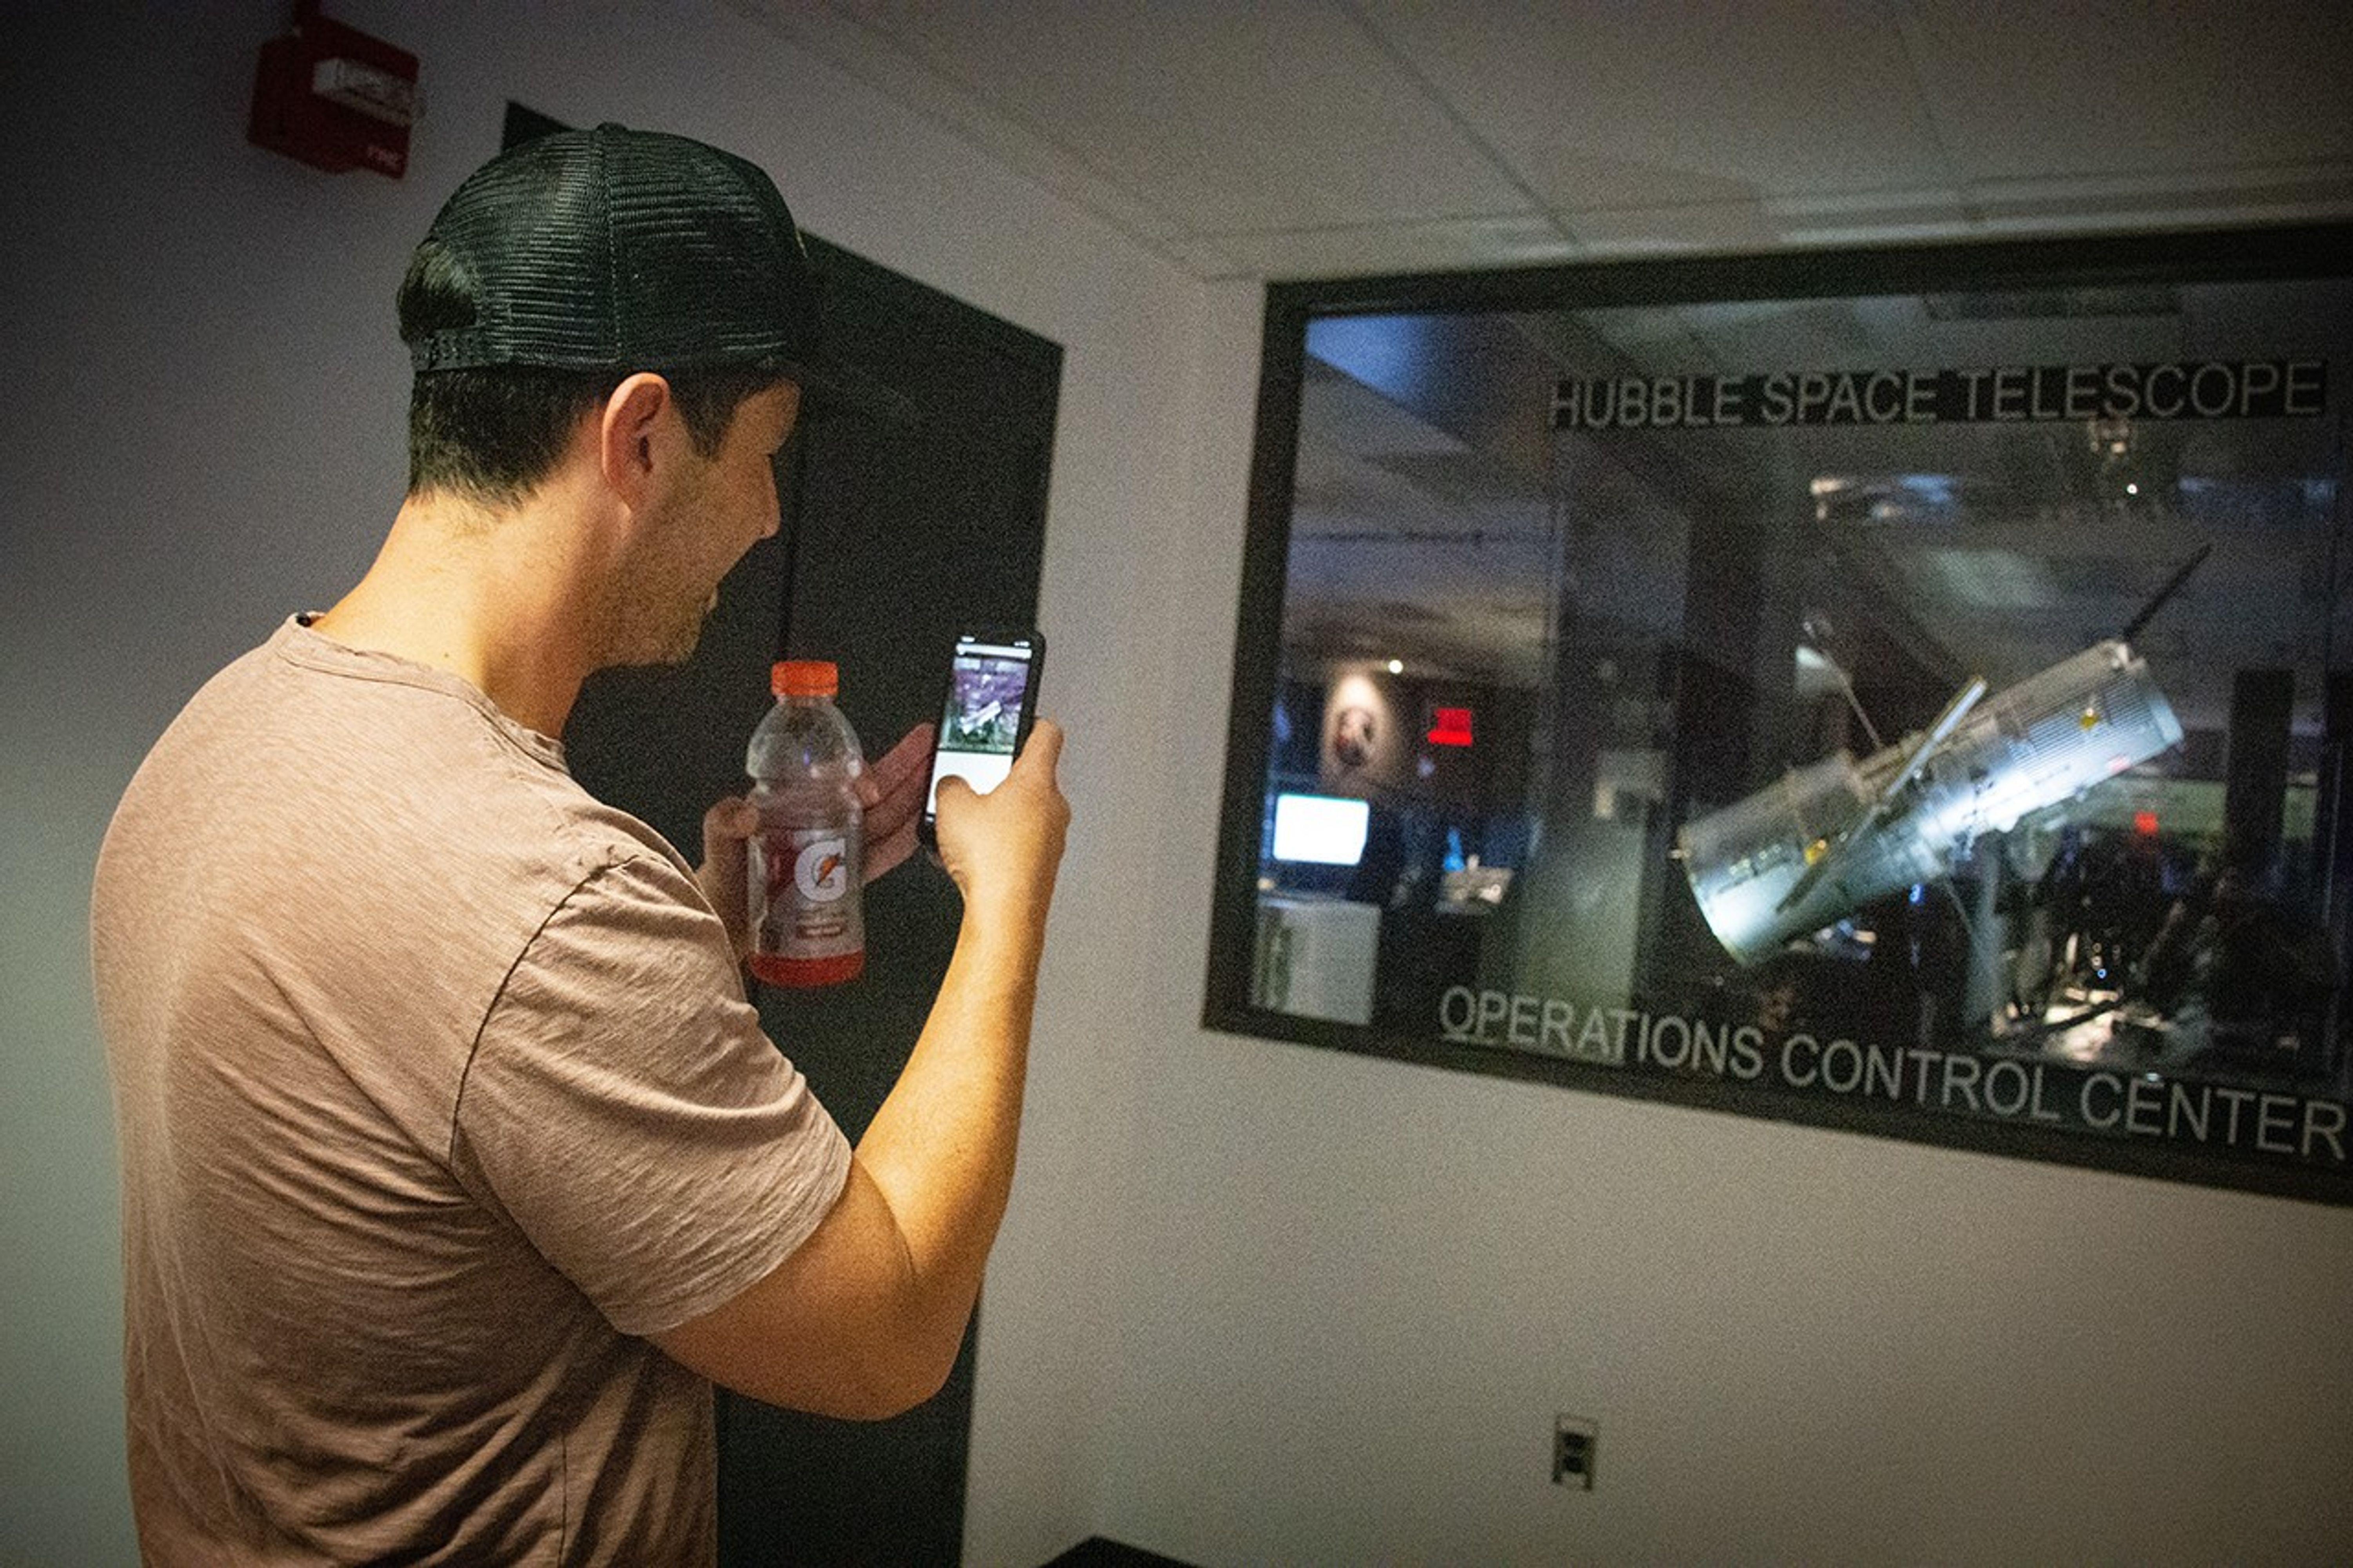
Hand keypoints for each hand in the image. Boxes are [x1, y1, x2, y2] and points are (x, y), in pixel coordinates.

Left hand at [696, 724, 937, 953]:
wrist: (725, 918)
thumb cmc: (723, 875)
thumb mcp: (719, 839)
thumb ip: (725, 821)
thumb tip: (746, 813)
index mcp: (797, 804)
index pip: (835, 779)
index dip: (858, 774)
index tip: (870, 783)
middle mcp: (820, 822)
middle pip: (869, 793)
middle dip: (901, 769)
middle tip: (928, 747)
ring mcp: (835, 849)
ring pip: (880, 820)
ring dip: (909, 800)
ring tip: (937, 780)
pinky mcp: (843, 879)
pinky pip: (877, 858)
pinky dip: (900, 845)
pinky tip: (922, 832)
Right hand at [931, 719, 1068, 925]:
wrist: (1005, 913)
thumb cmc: (991, 859)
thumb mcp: (951, 805)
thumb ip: (950, 783)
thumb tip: (951, 783)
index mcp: (1037, 779)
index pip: (1047, 733)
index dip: (1032, 721)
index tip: (1021, 720)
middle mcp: (1053, 807)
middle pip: (1033, 777)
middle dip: (1003, 777)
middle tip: (978, 780)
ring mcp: (1052, 838)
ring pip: (1027, 813)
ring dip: (1000, 814)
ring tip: (969, 825)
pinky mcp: (1044, 865)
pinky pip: (1022, 843)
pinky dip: (1001, 843)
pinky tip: (974, 856)